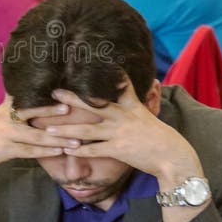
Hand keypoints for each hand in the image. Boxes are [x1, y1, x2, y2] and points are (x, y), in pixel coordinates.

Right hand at [0, 97, 78, 193]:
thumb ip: (15, 106)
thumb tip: (33, 95)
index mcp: (7, 106)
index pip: (27, 95)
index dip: (44, 91)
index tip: (63, 86)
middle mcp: (7, 116)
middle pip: (33, 111)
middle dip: (52, 109)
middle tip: (71, 106)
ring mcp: (6, 133)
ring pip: (36, 135)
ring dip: (57, 138)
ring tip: (76, 139)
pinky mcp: (6, 149)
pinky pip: (29, 151)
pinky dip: (45, 151)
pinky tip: (59, 151)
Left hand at [44, 85, 201, 187]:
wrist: (172, 156)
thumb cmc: (159, 136)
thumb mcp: (148, 113)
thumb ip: (137, 101)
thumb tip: (142, 82)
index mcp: (131, 105)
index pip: (118, 85)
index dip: (103, 75)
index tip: (84, 65)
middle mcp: (122, 116)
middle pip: (92, 105)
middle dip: (71, 99)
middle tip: (54, 93)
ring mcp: (119, 133)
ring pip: (86, 131)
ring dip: (66, 130)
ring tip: (49, 129)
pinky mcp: (118, 149)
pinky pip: (94, 150)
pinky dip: (79, 151)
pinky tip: (66, 151)